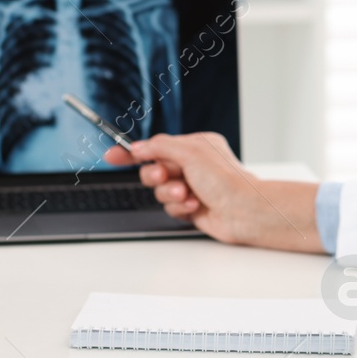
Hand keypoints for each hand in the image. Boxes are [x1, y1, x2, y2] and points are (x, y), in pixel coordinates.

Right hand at [103, 133, 320, 252]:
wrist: (245, 212)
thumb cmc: (227, 180)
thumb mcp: (190, 151)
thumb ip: (159, 146)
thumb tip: (138, 147)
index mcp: (195, 146)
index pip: (155, 145)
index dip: (131, 151)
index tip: (111, 155)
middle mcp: (193, 166)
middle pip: (153, 169)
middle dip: (155, 175)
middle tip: (164, 176)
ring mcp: (192, 187)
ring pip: (160, 191)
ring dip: (170, 193)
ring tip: (187, 194)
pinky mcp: (192, 208)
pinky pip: (170, 207)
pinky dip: (180, 207)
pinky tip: (196, 206)